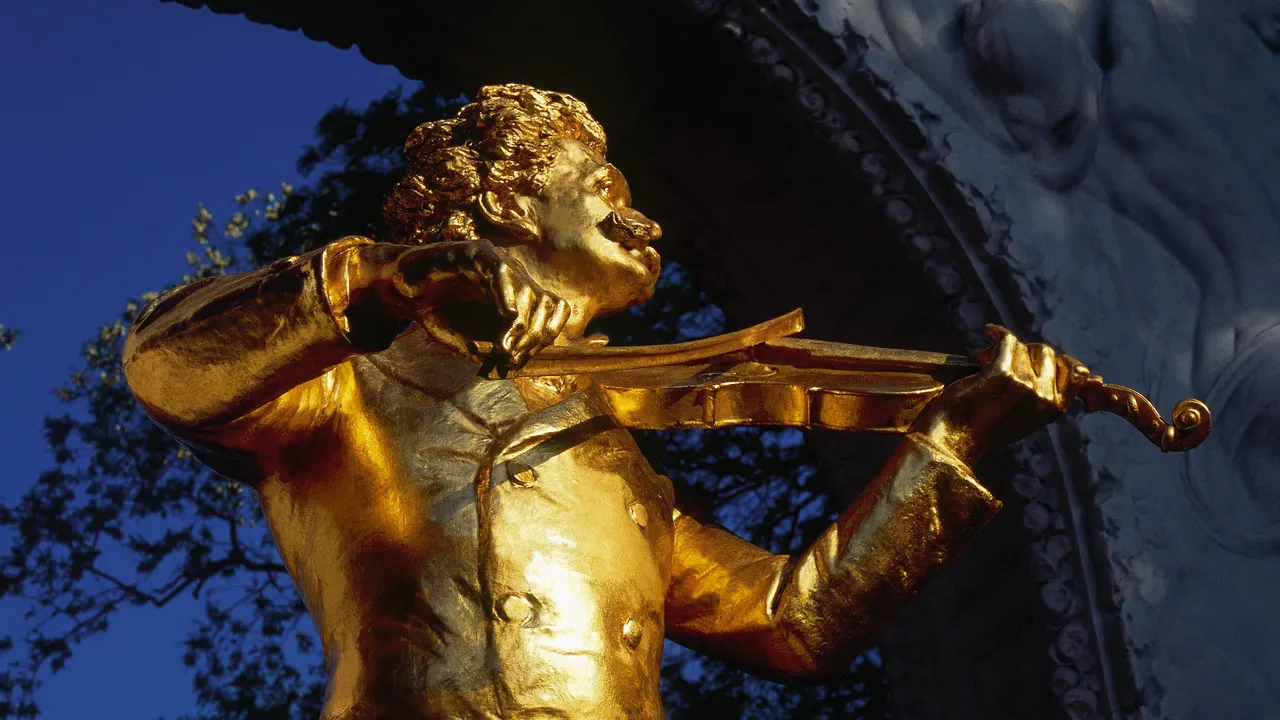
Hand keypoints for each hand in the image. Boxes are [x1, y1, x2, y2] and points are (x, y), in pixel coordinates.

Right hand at [350, 241, 570, 367]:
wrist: (402, 291)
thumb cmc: (437, 313)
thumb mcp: (468, 341)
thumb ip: (490, 352)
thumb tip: (513, 367)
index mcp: (518, 296)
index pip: (553, 311)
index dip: (545, 336)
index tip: (522, 359)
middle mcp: (514, 277)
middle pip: (546, 304)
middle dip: (533, 337)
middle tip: (511, 358)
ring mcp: (497, 263)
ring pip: (528, 290)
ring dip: (521, 325)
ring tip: (502, 348)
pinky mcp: (475, 252)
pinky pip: (500, 271)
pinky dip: (507, 296)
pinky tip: (506, 318)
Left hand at [910, 325, 1090, 465]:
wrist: (953, 440)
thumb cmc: (986, 427)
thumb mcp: (1027, 418)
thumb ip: (1048, 396)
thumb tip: (1077, 369)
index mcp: (1055, 409)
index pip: (1076, 372)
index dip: (1057, 361)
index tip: (1037, 358)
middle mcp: (1044, 397)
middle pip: (1045, 352)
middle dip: (1024, 352)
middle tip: (1002, 360)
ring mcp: (1024, 386)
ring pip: (1023, 346)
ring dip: (1005, 347)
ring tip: (986, 357)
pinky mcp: (1000, 376)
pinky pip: (1006, 341)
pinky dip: (996, 333)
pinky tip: (988, 332)